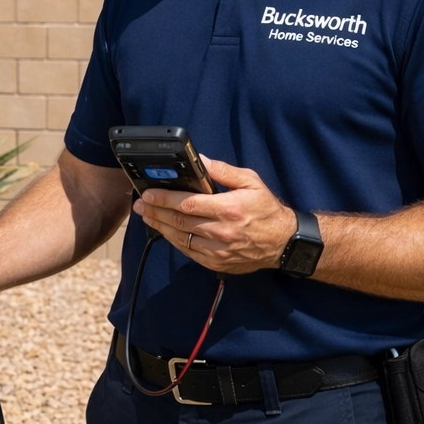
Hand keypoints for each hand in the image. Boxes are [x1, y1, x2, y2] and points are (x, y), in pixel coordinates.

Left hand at [133, 157, 296, 273]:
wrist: (284, 243)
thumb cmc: (266, 210)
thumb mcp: (251, 182)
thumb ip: (223, 171)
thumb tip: (200, 160)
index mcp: (227, 209)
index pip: (187, 203)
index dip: (164, 199)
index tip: (148, 193)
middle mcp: (220, 231)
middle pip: (178, 221)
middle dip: (154, 212)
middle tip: (139, 205)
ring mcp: (217, 250)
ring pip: (180, 238)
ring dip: (159, 226)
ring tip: (146, 216)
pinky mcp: (216, 263)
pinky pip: (188, 252)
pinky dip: (174, 241)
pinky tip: (164, 231)